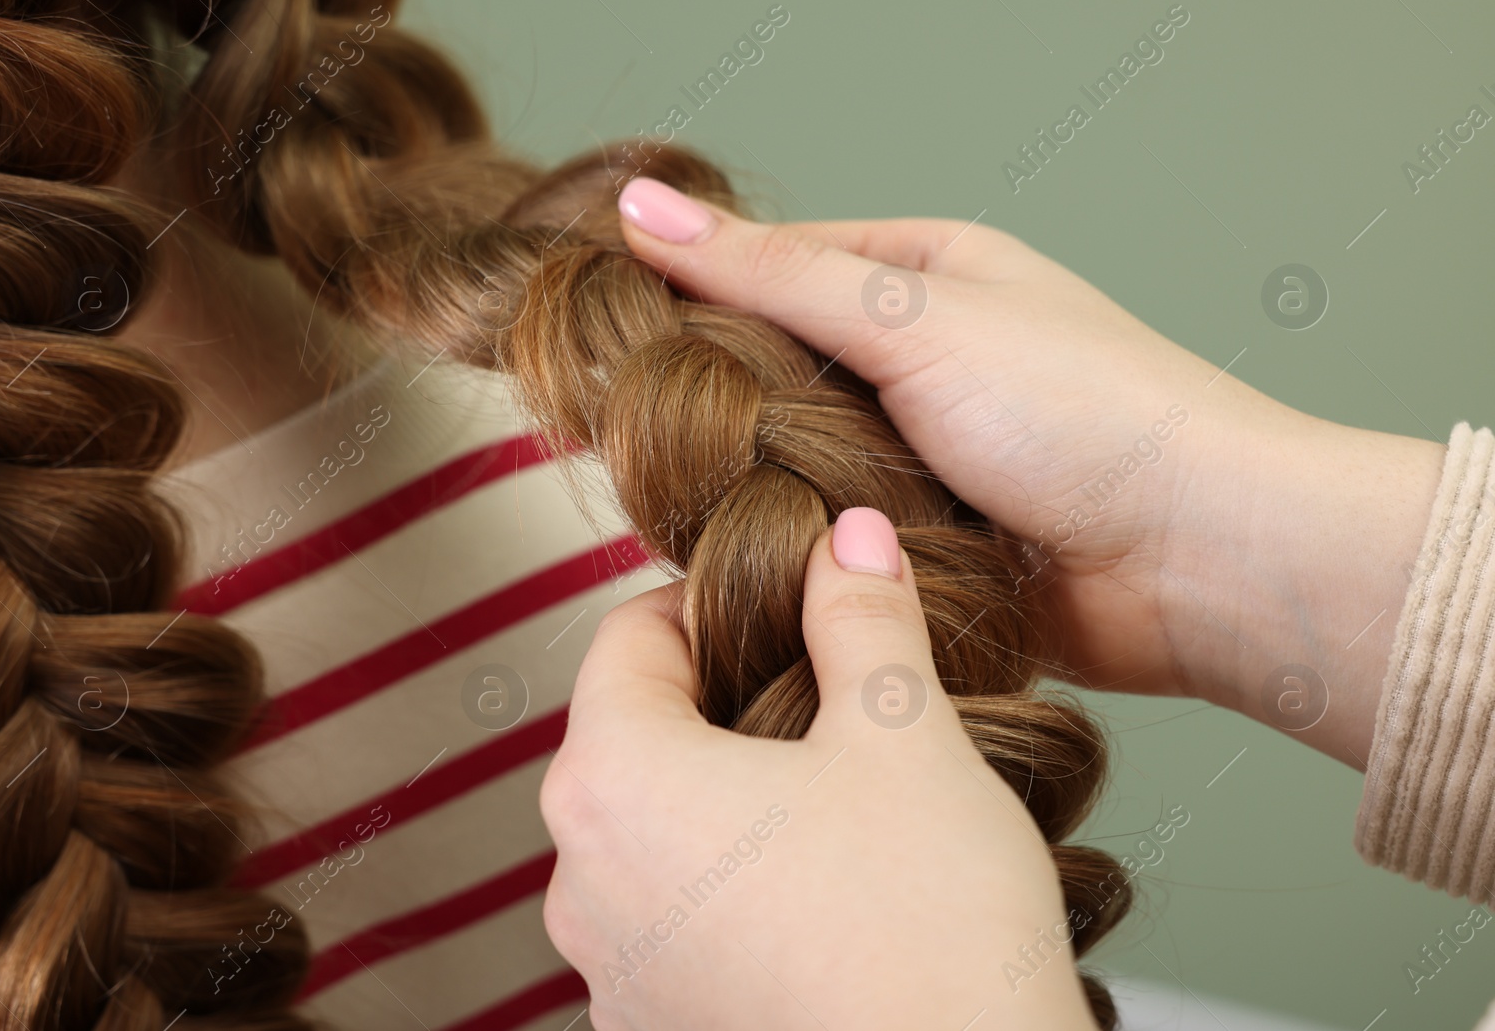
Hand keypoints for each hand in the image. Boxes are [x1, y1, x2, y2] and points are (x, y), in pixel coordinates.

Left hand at [541, 508, 1096, 1029]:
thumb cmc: (928, 932)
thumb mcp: (903, 736)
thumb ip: (861, 616)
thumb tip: (848, 539)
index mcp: (614, 781)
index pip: (629, 637)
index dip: (710, 603)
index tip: (780, 606)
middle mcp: (582, 881)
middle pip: (633, 736)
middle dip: (722, 703)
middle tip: (824, 701)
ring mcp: (612, 972)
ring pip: (653, 834)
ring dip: (725, 801)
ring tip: (835, 808)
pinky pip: (672, 923)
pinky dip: (728, 890)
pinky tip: (823, 901)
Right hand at [616, 177, 1444, 765]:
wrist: (1197, 562)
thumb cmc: (1089, 414)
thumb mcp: (913, 318)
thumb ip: (770, 275)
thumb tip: (644, 212)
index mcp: (926, 274)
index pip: (774, 264)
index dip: (688, 289)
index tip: (605, 329)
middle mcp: (921, 359)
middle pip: (775, 369)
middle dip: (719, 402)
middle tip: (632, 431)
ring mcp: (921, 454)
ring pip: (793, 460)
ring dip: (760, 482)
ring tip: (704, 500)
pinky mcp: (923, 543)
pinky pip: (829, 535)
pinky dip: (800, 544)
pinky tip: (758, 555)